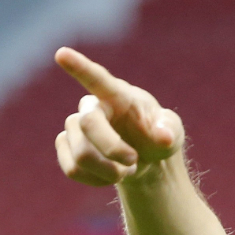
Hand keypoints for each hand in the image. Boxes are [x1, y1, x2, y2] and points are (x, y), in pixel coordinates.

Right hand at [54, 47, 183, 185]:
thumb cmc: (157, 136)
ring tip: (128, 168)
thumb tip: (164, 137)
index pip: (97, 78)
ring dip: (110, 170)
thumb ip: (169, 131)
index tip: (62, 54)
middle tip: (134, 161)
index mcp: (117, 95)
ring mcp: (74, 126)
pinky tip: (111, 175)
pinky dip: (97, 180)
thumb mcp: (172, 133)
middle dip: (112, 148)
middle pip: (88, 124)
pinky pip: (73, 170)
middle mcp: (92, 107)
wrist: (145, 158)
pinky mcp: (65, 146)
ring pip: (81, 155)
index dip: (80, 67)